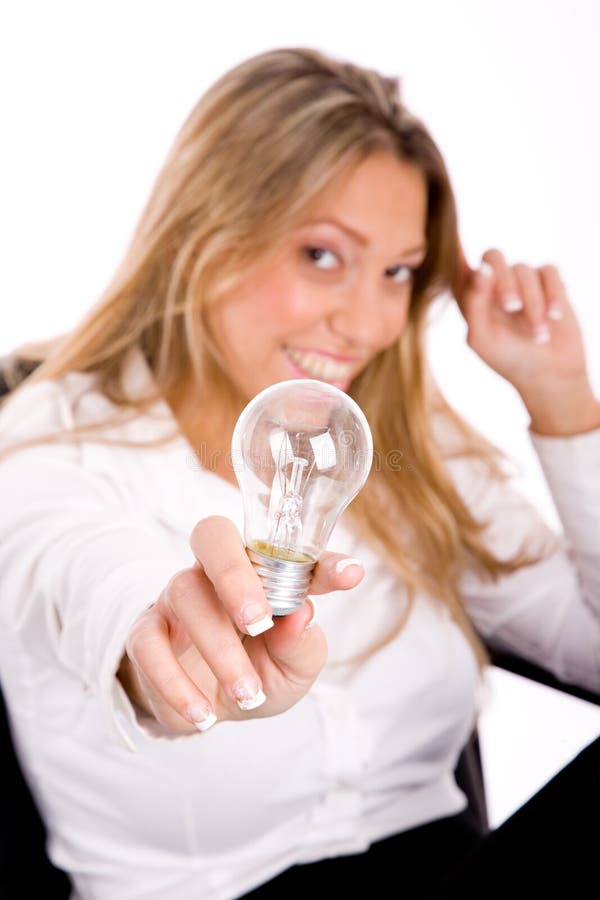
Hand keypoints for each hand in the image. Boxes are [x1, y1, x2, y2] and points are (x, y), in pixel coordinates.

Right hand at [118, 516, 363, 733]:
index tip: (349, 576)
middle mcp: (216, 571)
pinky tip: (203, 712)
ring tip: (247, 693)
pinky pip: (148, 642)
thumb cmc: (257, 672)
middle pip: (213, 537)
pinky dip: (174, 681)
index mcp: (262, 571)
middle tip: (259, 622)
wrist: (205, 708)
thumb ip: (301, 644)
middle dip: (235, 575)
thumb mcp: (293, 669)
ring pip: (187, 595)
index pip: (287, 549)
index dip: (320, 559)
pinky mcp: (147, 631)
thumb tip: (302, 615)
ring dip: (218, 648)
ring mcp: (177, 596)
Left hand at [452, 245, 588, 395]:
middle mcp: (494, 284)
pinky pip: (548, 271)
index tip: (448, 223)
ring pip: (523, 269)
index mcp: (470, 296)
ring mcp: (522, 281)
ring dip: (532, 304)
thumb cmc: (509, 360)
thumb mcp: (482, 339)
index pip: (457, 264)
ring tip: (539, 335)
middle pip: (493, 256)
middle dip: (503, 281)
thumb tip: (480, 268)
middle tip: (511, 308)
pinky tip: (554, 316)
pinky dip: (552, 294)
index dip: (452, 243)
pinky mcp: (548, 283)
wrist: (548, 375)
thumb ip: (474, 304)